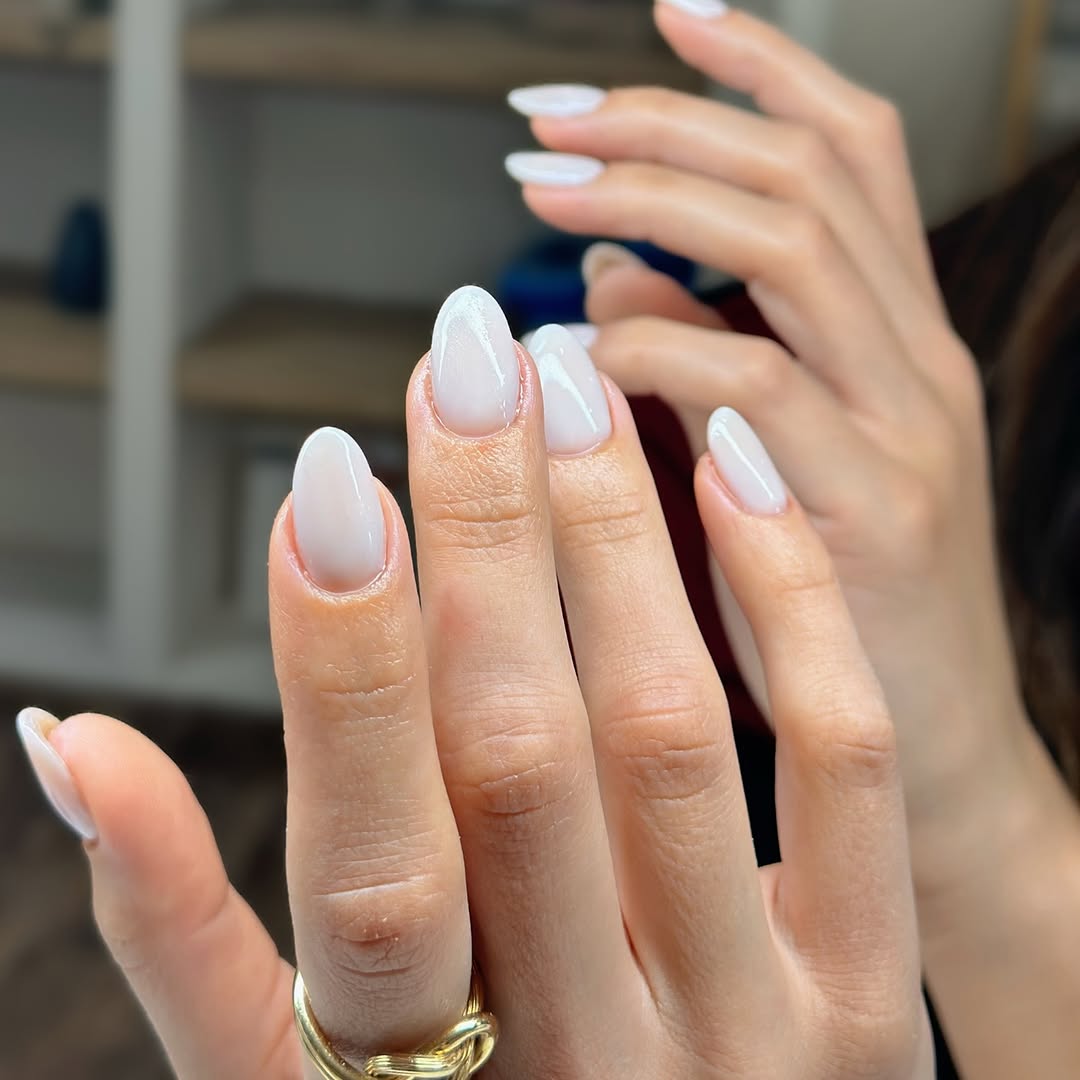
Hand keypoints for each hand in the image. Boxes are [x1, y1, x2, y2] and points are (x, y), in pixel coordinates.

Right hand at [18, 291, 930, 1077]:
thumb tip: (70, 744)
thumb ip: (185, 933)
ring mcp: (746, 1032)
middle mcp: (585, 1054)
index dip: (338, 656)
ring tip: (569, 382)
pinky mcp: (865, 1002)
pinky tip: (726, 466)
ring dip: (614, 532)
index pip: (369, 852)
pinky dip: (785, 596)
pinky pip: (841, 761)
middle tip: (463, 360)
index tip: (327, 477)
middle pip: (522, 750)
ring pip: (669, 728)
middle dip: (488, 531)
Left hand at [505, 1, 1038, 894]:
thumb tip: (603, 279)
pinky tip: (587, 352)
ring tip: (544, 191)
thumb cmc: (829, 611)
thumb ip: (695, 361)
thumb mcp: (771, 468)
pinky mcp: (870, 516)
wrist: (925, 759)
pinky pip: (756, 388)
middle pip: (803, 174)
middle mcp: (913, 364)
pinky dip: (658, 346)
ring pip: (789, 252)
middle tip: (543, 121)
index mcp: (896, 340)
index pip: (849, 149)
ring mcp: (905, 432)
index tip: (663, 15)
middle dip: (664, 124)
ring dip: (652, 200)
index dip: (758, 64)